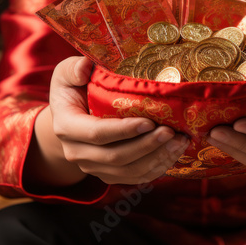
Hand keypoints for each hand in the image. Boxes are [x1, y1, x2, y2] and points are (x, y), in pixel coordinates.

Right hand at [27, 56, 189, 186]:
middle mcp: (76, 152)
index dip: (124, 130)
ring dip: (157, 158)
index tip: (150, 122)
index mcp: (66, 127)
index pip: (97, 133)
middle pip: (116, 156)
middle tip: (172, 132)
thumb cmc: (73, 89)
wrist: (70, 116)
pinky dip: (156, 168)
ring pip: (128, 171)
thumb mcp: (67, 74)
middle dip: (147, 146)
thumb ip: (73, 68)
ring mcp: (92, 167)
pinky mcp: (108, 175)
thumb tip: (84, 66)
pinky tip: (173, 152)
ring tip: (179, 141)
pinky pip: (135, 178)